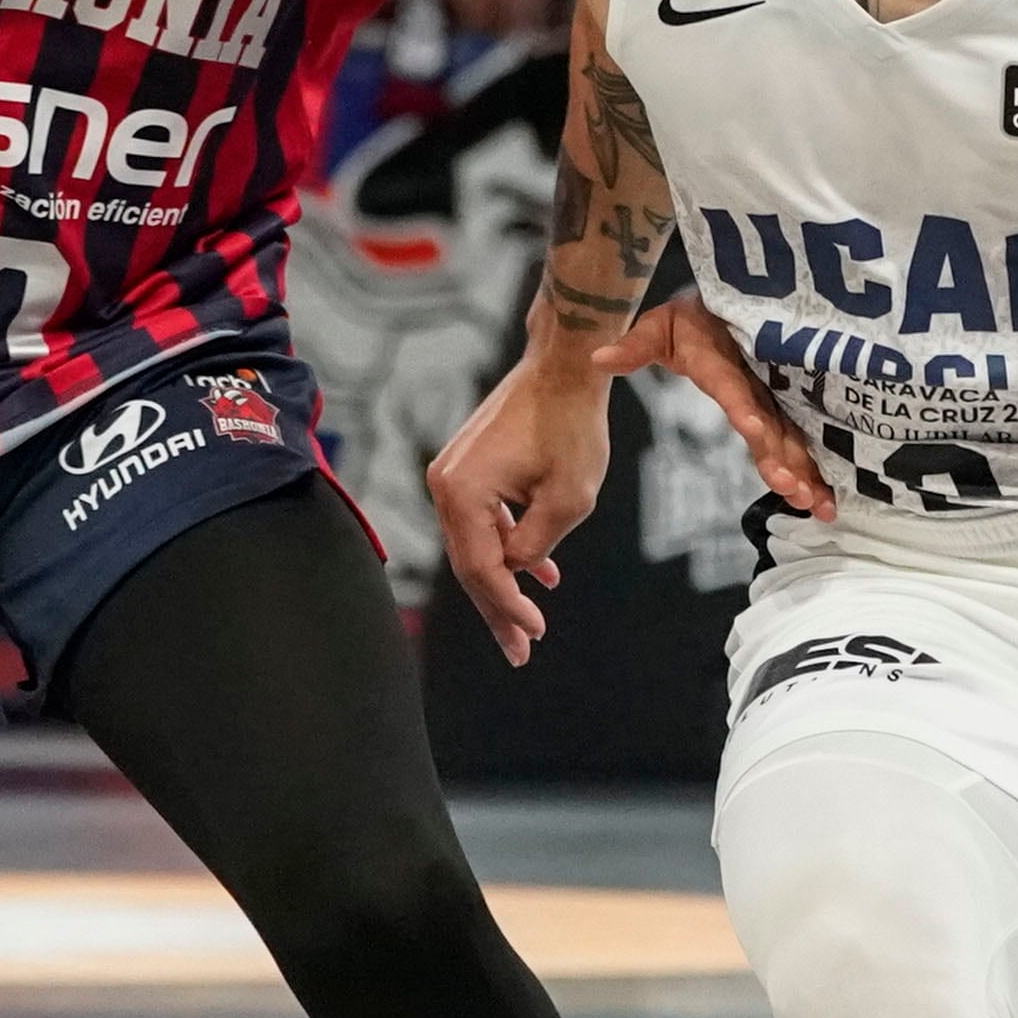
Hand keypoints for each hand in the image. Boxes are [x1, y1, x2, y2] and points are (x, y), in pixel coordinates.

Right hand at [423, 351, 614, 668]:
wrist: (565, 366)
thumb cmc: (572, 424)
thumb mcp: (570, 498)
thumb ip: (539, 544)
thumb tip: (519, 570)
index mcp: (462, 492)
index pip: (482, 568)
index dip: (508, 607)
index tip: (536, 633)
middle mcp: (446, 483)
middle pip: (471, 563)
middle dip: (499, 609)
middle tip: (521, 652)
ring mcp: (453, 473)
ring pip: (477, 544)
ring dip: (506, 581)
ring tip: (530, 624)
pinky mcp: (468, 466)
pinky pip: (484, 520)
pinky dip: (509, 546)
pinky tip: (541, 575)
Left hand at [598, 295, 830, 519]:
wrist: (733, 302)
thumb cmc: (695, 320)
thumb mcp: (662, 327)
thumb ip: (634, 347)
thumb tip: (597, 360)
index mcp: (724, 366)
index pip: (734, 389)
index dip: (745, 408)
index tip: (754, 429)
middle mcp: (759, 384)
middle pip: (773, 424)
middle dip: (785, 457)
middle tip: (793, 489)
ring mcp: (779, 399)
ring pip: (795, 439)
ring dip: (808, 472)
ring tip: (818, 505)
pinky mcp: (789, 411)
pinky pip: (804, 442)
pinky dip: (817, 472)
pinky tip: (827, 504)